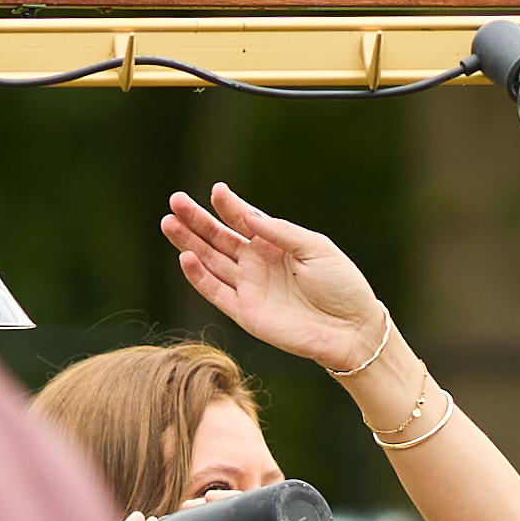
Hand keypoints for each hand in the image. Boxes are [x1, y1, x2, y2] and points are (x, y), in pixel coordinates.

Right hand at [157, 182, 393, 374]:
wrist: (351, 329)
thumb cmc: (341, 285)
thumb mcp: (315, 248)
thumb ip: (280, 232)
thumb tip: (247, 216)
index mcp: (275, 244)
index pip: (243, 219)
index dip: (228, 205)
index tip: (217, 191)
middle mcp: (257, 263)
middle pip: (218, 238)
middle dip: (196, 220)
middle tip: (175, 200)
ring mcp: (248, 287)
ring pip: (210, 261)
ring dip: (188, 242)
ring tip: (168, 222)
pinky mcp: (244, 313)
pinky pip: (215, 292)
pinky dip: (198, 275)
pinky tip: (185, 256)